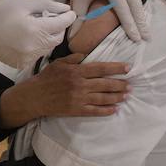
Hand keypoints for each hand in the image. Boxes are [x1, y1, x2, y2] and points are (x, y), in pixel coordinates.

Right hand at [0, 0, 75, 68]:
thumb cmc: (1, 12)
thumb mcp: (24, 4)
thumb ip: (47, 5)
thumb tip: (66, 8)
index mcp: (35, 29)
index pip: (62, 24)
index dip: (68, 17)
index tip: (70, 13)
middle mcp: (35, 46)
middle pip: (58, 38)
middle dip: (59, 28)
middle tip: (52, 19)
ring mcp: (29, 58)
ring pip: (49, 48)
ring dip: (48, 38)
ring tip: (38, 29)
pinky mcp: (23, 64)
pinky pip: (38, 54)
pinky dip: (38, 47)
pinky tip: (27, 39)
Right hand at [0, 54, 128, 126]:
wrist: (35, 97)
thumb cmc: (46, 78)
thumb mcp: (58, 63)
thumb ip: (73, 58)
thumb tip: (86, 55)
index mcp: (76, 71)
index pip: (101, 68)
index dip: (116, 68)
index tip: (128, 68)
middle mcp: (80, 84)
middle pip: (105, 84)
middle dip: (120, 84)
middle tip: (130, 85)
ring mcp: (79, 98)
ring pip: (103, 98)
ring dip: (117, 97)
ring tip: (126, 96)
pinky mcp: (77, 110)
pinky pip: (95, 111)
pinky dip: (106, 110)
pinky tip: (115, 109)